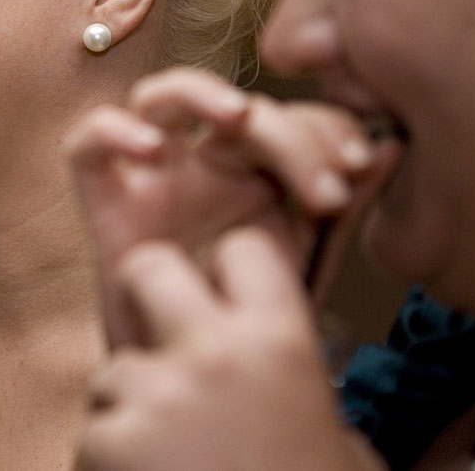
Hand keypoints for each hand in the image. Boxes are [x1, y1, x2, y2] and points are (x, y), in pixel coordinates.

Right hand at [63, 67, 396, 344]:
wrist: (190, 383)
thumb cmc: (241, 327)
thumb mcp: (305, 264)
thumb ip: (338, 208)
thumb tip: (388, 146)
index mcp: (256, 175)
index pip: (290, 120)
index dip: (326, 128)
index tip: (358, 167)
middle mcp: (202, 169)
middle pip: (235, 109)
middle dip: (287, 133)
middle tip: (323, 190)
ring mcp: (152, 182)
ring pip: (157, 98)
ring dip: (198, 92)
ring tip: (236, 116)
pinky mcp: (104, 205)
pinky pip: (85, 146)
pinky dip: (109, 131)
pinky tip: (146, 148)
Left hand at [78, 229, 385, 470]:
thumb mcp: (330, 432)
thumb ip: (287, 375)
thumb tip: (264, 353)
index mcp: (280, 344)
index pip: (243, 250)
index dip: (230, 270)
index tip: (223, 290)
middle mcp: (210, 354)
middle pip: (146, 267)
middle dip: (146, 300)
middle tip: (165, 346)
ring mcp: (150, 396)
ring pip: (112, 369)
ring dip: (131, 406)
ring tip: (173, 457)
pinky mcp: (103, 441)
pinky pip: (96, 430)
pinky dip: (111, 459)